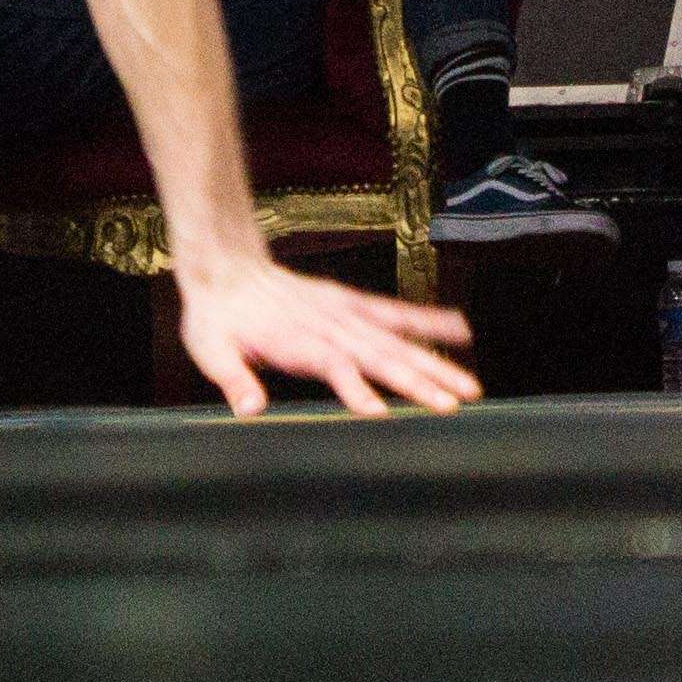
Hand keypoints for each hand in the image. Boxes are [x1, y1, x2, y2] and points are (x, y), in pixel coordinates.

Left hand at [170, 248, 477, 420]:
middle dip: (417, 381)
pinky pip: (395, 313)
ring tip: (469, 385)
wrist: (226, 269)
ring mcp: (344, 313)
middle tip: (452, 404)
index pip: (335, 367)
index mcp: (298, 341)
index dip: (357, 389)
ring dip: (434, 362)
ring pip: (396, 340)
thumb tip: (248, 408)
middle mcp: (329, 327)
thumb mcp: (211, 348)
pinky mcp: (351, 303)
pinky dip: (428, 320)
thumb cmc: (218, 317)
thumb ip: (233, 378)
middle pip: (379, 356)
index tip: (382, 413)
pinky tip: (459, 329)